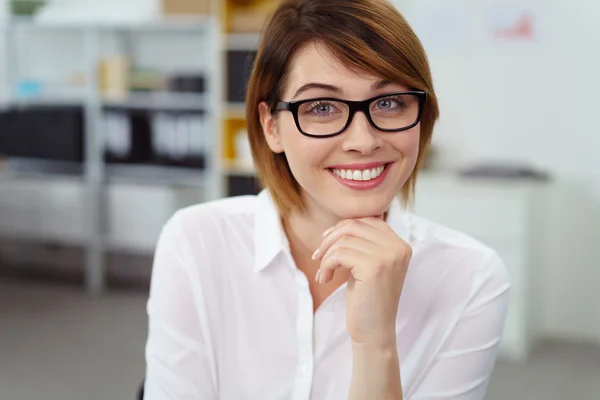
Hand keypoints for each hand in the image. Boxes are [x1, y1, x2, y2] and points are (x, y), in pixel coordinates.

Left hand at [313, 217, 411, 345]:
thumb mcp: (370, 265)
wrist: (374, 331)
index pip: (368, 221)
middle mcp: (398, 247)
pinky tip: (326, 279)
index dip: (344, 228)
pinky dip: (326, 265)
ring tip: (323, 272)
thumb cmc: (368, 299)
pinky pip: (339, 254)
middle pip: (354, 226)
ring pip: (344, 239)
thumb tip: (340, 224)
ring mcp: (388, 256)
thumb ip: (365, 244)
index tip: (327, 242)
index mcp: (401, 245)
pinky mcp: (373, 267)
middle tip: (318, 257)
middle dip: (330, 239)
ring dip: (326, 255)